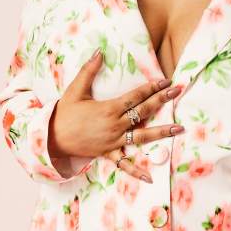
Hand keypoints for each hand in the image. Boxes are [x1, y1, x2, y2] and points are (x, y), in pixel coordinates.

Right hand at [48, 49, 184, 182]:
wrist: (51, 138)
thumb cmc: (64, 113)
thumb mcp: (75, 89)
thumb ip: (89, 70)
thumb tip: (99, 52)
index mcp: (109, 109)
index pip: (136, 96)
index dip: (152, 87)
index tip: (166, 82)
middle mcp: (115, 125)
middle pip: (143, 112)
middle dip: (162, 101)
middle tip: (178, 92)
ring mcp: (113, 141)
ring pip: (142, 136)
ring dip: (161, 132)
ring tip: (178, 128)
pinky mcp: (108, 153)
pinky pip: (124, 164)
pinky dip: (137, 172)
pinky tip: (150, 178)